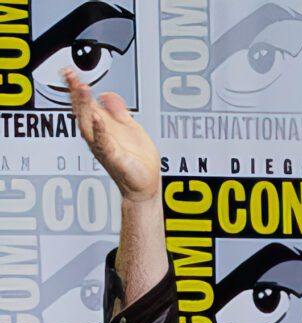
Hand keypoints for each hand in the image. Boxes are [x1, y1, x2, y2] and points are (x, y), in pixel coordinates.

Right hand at [64, 68, 160, 203]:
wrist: (145, 185)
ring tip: (82, 89)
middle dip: (76, 93)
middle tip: (71, 76)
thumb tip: (106, 94)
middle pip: (82, 111)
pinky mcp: (113, 158)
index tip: (70, 72)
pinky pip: (103, 143)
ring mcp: (104, 147)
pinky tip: (97, 119)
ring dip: (84, 107)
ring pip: (88, 124)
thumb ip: (118, 111)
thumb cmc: (137, 161)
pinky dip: (99, 131)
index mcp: (102, 127)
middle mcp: (99, 136)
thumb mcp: (130, 128)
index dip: (77, 87)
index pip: (85, 103)